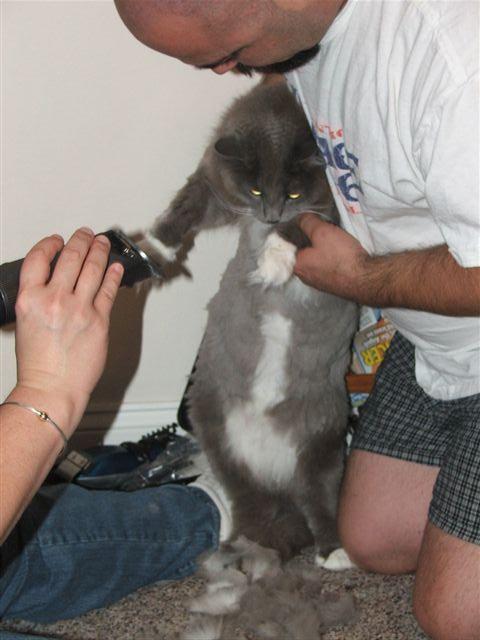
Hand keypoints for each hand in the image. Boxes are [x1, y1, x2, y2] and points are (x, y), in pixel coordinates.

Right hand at [11, 228, 123, 434]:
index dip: (49, 244)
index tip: (57, 240)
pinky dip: (114, 275)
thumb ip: (39, 299)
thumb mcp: (25, 323)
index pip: (38, 259)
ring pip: (93, 269)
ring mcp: (79, 309)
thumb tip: (54, 283)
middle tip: (85, 234)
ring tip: (102, 242)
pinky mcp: (100, 320)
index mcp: (29, 299)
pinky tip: (116, 267)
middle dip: (80, 241)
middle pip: (70, 258)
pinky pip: (109, 291)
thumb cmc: (37, 364)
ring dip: (99, 251)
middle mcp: (54, 300)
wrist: (52, 389)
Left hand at [294, 213, 368, 299]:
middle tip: (322, 230)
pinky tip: (340, 253)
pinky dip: (331, 259)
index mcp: (297, 265)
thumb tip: (301, 218)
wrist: (365, 279)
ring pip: (316, 259)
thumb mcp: (322, 231)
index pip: (290, 245)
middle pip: (303, 252)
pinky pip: (328, 267)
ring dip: (322, 249)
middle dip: (311, 240)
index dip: (297, 231)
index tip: (307, 224)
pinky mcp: (332, 285)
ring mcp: (319, 283)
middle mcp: (305, 277)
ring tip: (333, 240)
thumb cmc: (341, 256)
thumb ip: (308, 222)